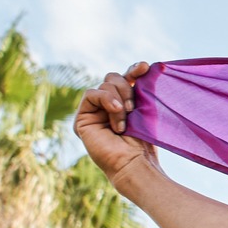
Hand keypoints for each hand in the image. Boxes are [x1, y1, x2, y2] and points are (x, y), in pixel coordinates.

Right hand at [75, 62, 159, 185]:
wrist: (135, 162)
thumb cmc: (145, 140)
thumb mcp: (145, 108)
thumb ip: (140, 88)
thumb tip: (143, 65)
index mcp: (124, 103)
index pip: (125, 78)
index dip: (133, 70)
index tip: (144, 67)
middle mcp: (107, 107)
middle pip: (112, 78)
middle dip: (126, 87)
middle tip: (134, 107)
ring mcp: (94, 112)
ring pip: (104, 84)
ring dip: (119, 98)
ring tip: (126, 117)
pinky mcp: (82, 118)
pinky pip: (91, 94)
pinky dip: (105, 99)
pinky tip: (116, 112)